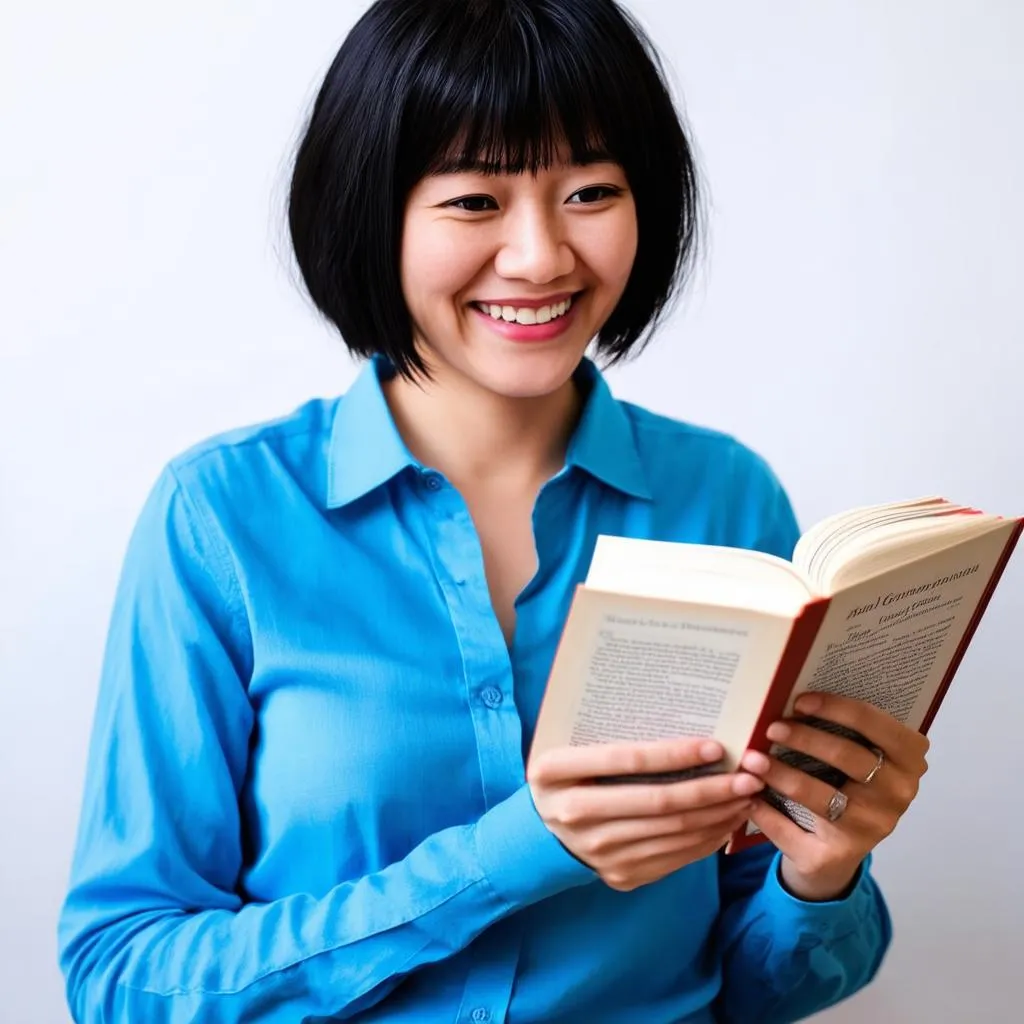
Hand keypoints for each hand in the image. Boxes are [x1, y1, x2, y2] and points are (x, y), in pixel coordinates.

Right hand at [527, 738, 764, 891]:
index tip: (715, 746)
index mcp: (555, 770)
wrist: (541, 833)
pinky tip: (726, 820)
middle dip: (712, 788)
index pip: (626, 761)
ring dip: (717, 814)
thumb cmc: (566, 776)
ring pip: (673, 832)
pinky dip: (707, 839)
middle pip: (658, 801)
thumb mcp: (569, 747)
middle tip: (749, 774)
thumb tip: (681, 718)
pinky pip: (675, 857)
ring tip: (745, 795)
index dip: (674, 754)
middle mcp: (574, 814)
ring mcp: (597, 851)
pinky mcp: (619, 875)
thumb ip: (609, 734)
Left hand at [739, 692, 929, 900]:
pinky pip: (795, 831)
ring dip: (780, 774)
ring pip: (820, 796)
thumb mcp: (854, 752)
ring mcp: (872, 829)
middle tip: (771, 728)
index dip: (837, 708)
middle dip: (804, 738)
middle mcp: (897, 796)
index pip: (877, 725)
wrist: (836, 849)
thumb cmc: (843, 781)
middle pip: (848, 758)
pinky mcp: (839, 856)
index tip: (799, 701)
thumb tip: (790, 692)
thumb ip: (839, 727)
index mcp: (908, 760)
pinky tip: (749, 798)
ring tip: (751, 760)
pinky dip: (767, 813)